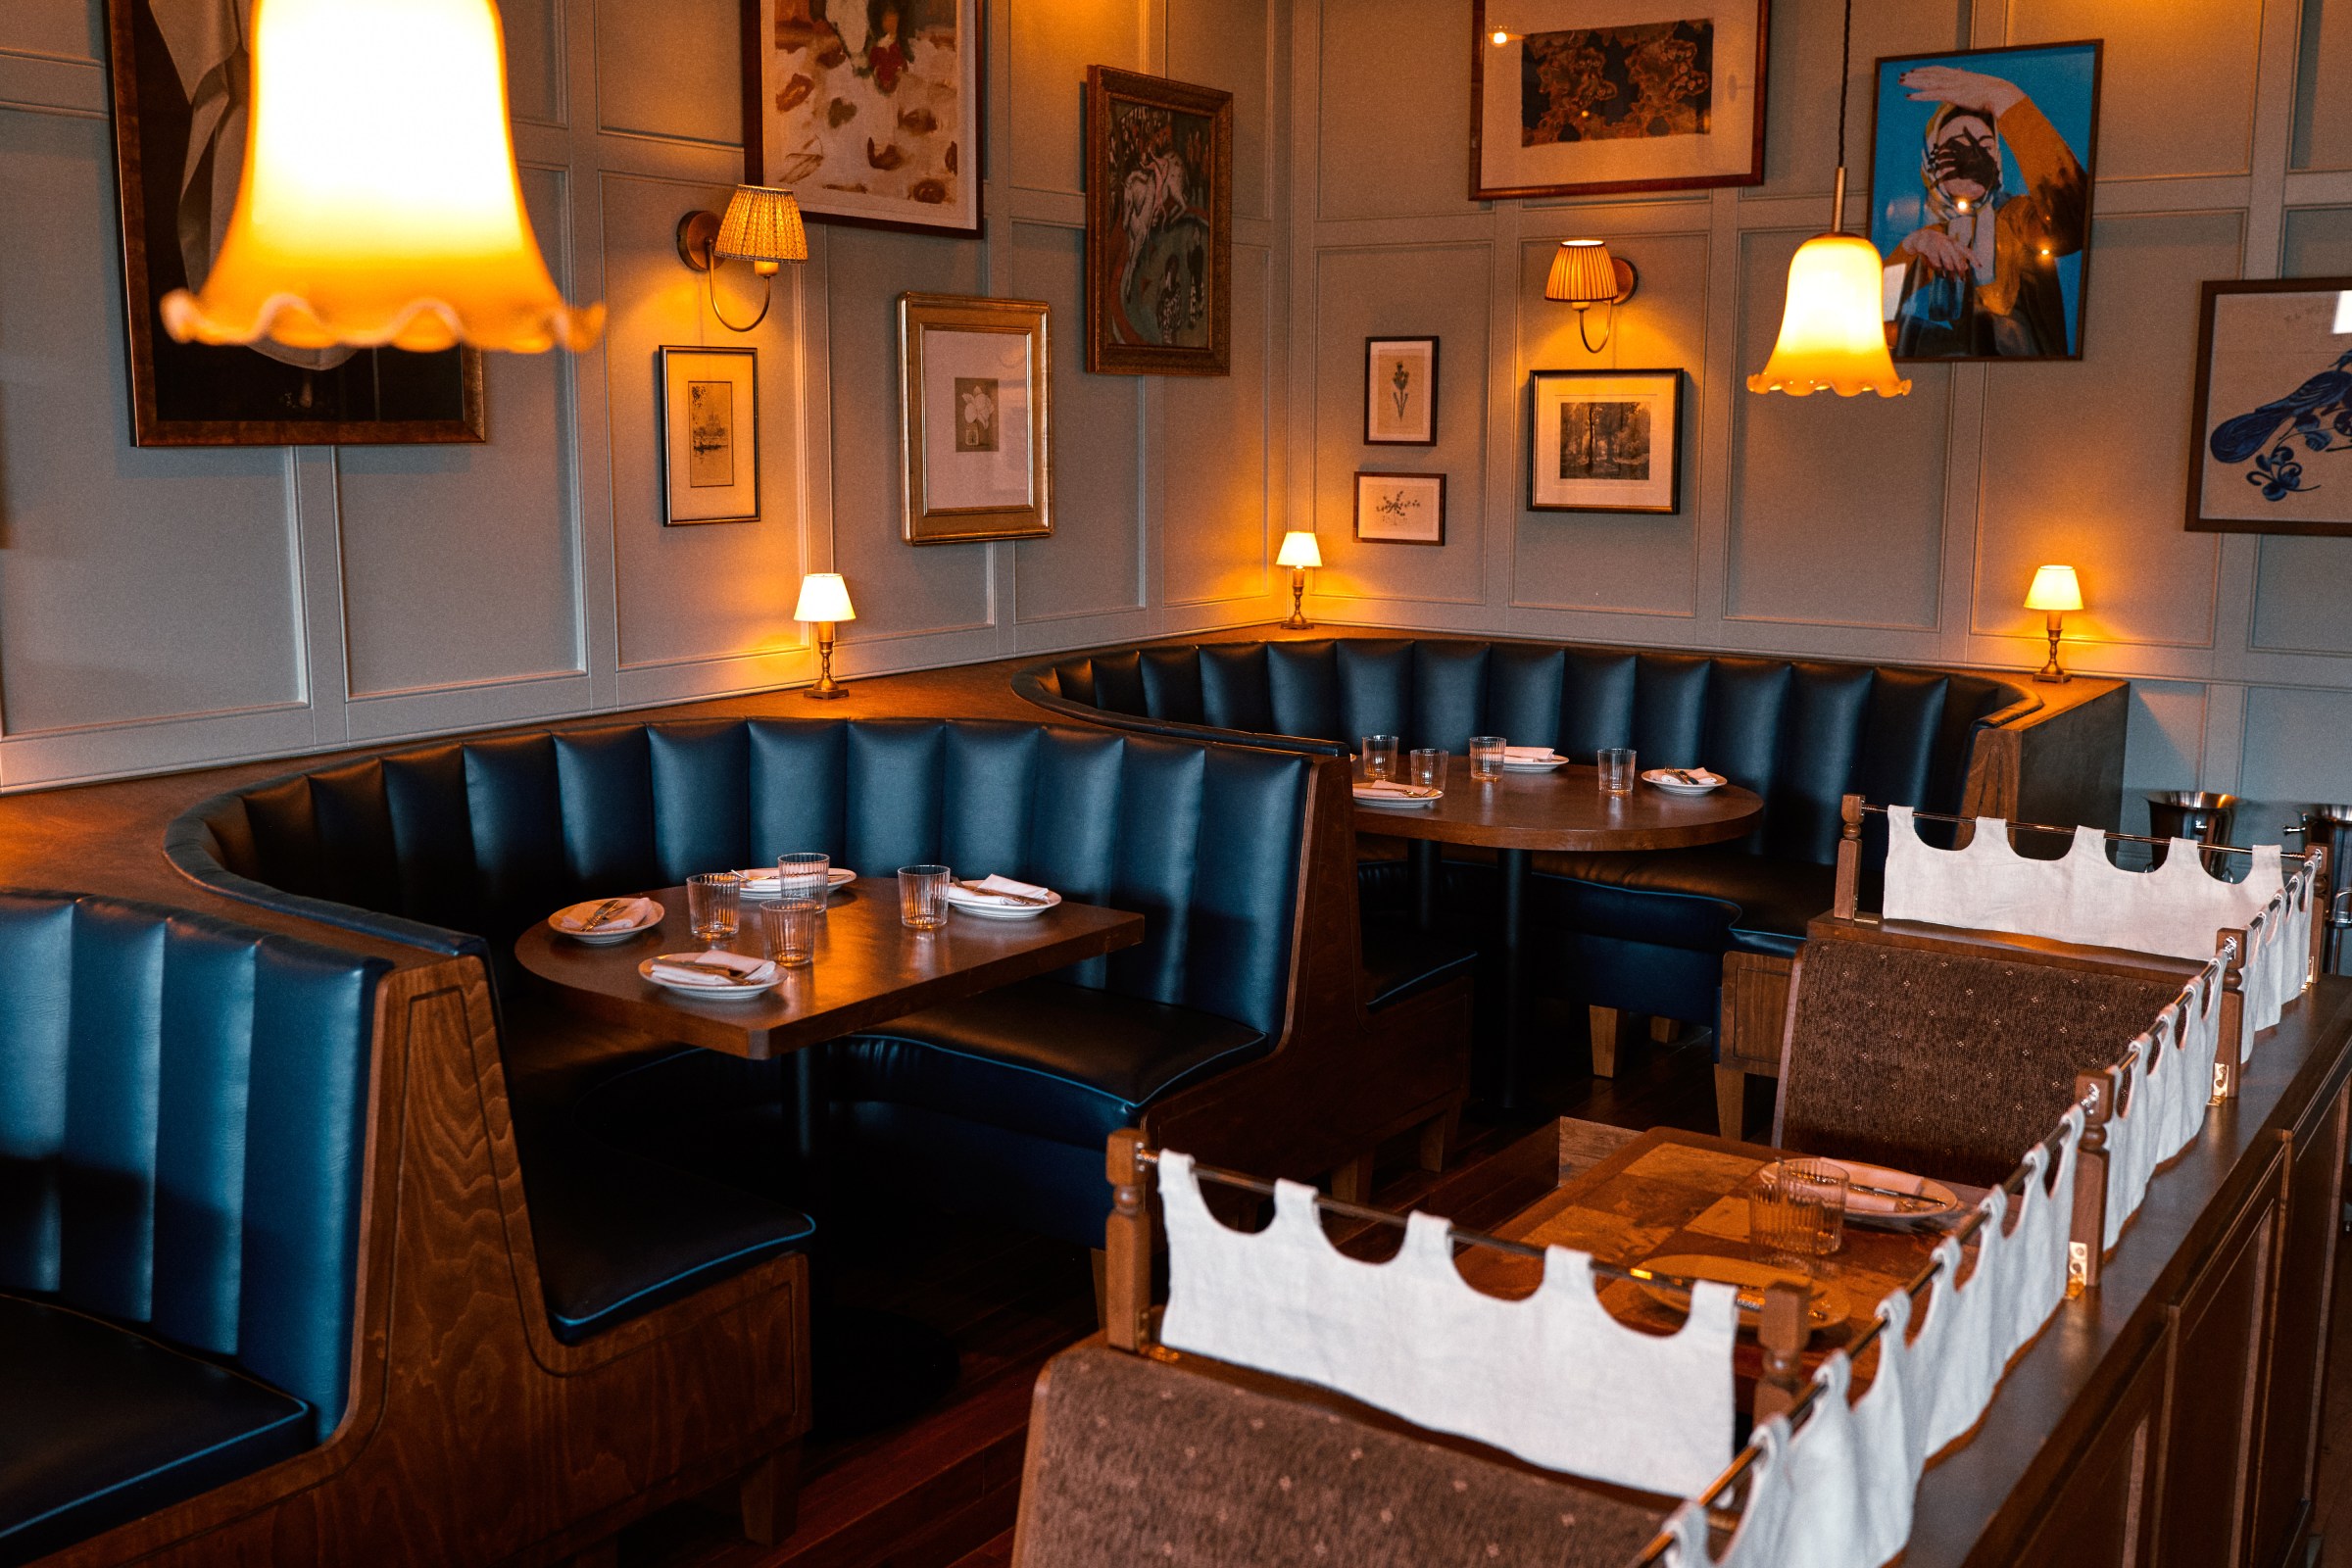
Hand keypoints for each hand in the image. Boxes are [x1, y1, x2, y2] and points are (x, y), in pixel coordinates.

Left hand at [1899, 66, 2023, 116]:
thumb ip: (1969, 82)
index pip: (1940, 69)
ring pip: (1928, 82)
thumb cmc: (1993, 93)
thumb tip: (1965, 78)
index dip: (1926, 70)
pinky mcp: (1953, 95)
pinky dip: (1919, 95)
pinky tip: (1908, 96)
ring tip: (1901, 82)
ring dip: (1913, 82)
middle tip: (1901, 76)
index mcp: (1960, 75)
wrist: (2002, 93)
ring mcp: (1953, 86)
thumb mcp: (1979, 85)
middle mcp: (1955, 78)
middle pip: (1931, 74)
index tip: (1915, 70)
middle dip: (1915, 75)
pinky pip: (1932, 95)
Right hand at [1901, 226, 1973, 274]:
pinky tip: (1941, 275)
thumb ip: (1958, 258)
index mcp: (1955, 243)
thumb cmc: (1938, 246)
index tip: (1980, 267)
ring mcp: (1939, 246)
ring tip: (1952, 280)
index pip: (1967, 251)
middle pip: (1957, 259)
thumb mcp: (1949, 250)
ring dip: (1951, 272)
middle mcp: (1949, 244)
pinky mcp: (1930, 250)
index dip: (1974, 259)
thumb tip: (1967, 267)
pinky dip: (1939, 270)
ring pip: (1947, 262)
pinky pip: (1936, 263)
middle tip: (1962, 279)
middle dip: (1960, 270)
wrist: (1922, 237)